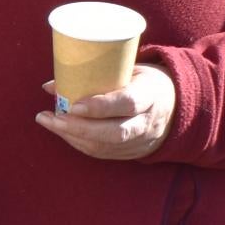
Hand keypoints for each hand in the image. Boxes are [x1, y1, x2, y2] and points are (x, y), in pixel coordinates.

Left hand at [38, 64, 176, 160]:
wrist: (175, 107)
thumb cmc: (143, 82)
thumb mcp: (129, 71)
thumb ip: (95, 76)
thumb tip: (50, 86)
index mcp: (151, 95)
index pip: (127, 103)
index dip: (101, 106)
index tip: (74, 104)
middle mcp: (147, 122)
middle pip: (114, 132)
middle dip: (79, 127)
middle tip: (52, 117)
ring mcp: (141, 141)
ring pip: (105, 146)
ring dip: (72, 136)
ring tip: (48, 122)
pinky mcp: (131, 153)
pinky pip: (102, 153)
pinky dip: (78, 142)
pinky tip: (62, 131)